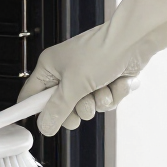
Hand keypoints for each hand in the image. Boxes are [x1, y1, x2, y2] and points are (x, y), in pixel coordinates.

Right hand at [17, 0, 166, 135]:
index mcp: (50, 66)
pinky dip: (113, 95)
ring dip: (99, 102)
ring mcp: (87, 77)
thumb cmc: (102, 51)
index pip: (31, 95)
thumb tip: (45, 126)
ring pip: (87, 107)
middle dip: (77, 110)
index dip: (34, 112)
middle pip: (61, 108)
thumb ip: (58, 109)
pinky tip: (118, 81)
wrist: (135, 40)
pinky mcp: (106, 81)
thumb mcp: (74, 85)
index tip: (42, 125)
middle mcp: (67, 72)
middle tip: (84, 104)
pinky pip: (104, 101)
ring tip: (104, 87)